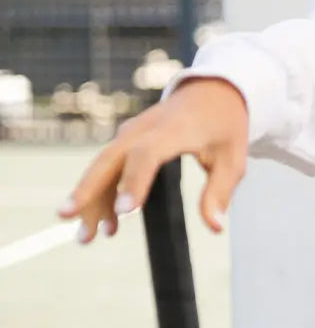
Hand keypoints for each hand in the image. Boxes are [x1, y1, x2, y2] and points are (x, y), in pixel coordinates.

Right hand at [57, 77, 249, 241]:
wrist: (213, 90)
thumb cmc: (225, 125)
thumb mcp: (234, 158)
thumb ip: (221, 191)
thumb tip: (216, 227)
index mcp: (175, 129)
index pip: (148, 153)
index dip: (134, 180)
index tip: (125, 211)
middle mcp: (146, 129)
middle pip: (110, 158)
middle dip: (89, 190)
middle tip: (69, 219)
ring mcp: (132, 133)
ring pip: (103, 165)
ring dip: (91, 199)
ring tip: (87, 237)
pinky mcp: (128, 140)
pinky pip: (109, 167)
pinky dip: (103, 193)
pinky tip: (107, 224)